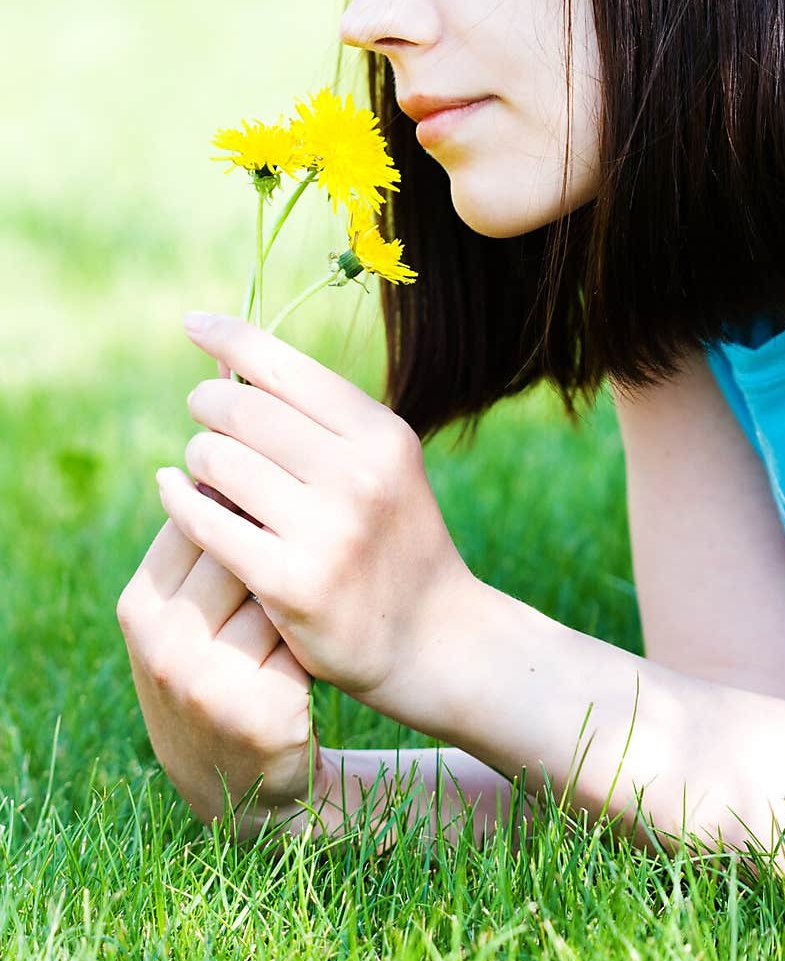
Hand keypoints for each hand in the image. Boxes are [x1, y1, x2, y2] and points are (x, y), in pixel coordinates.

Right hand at [117, 517, 325, 838]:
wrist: (241, 784)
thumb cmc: (218, 671)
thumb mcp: (185, 614)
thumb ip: (201, 543)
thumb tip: (241, 444)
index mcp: (139, 606)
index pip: (197, 515)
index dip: (246, 507)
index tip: (278, 506)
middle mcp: (163, 646)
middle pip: (238, 549)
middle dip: (277, 545)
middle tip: (301, 555)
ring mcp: (209, 685)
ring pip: (277, 593)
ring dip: (302, 589)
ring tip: (310, 599)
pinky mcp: (261, 713)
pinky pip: (307, 639)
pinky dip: (320, 635)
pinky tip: (322, 645)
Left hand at [154, 311, 469, 723]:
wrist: (434, 637)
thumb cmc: (392, 538)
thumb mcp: (381, 464)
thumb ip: (319, 418)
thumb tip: (230, 361)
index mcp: (382, 436)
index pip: (286, 368)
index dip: (230, 337)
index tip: (193, 323)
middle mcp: (360, 476)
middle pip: (242, 410)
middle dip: (208, 404)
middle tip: (201, 413)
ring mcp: (327, 531)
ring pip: (218, 461)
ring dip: (198, 456)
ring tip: (205, 465)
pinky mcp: (291, 583)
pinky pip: (206, 521)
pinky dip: (178, 500)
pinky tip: (173, 492)